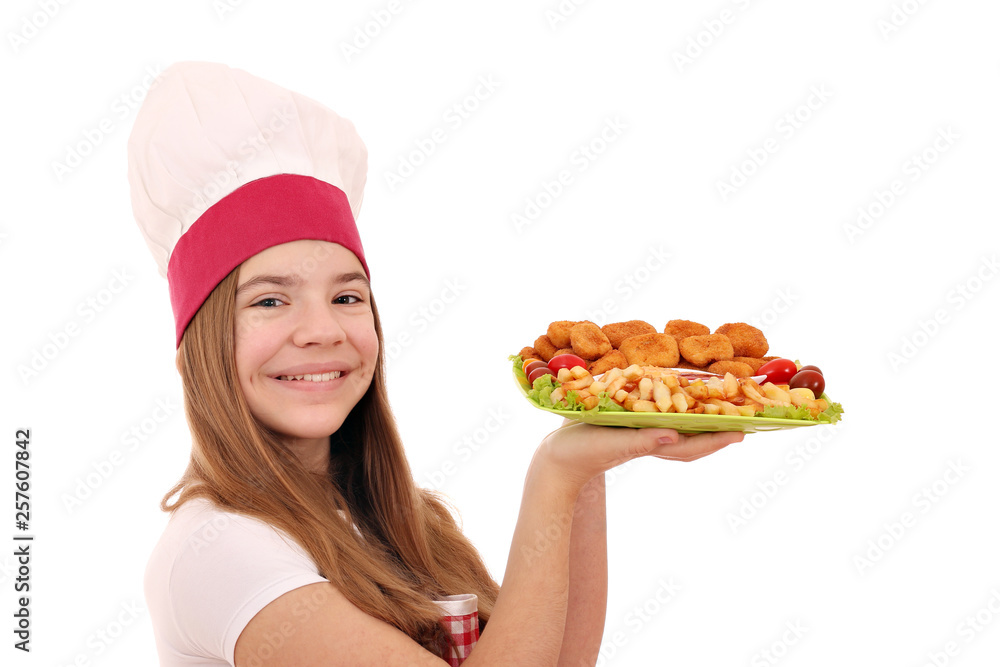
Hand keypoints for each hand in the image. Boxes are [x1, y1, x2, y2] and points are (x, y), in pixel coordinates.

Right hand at [536, 419, 743, 490]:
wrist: (556, 459)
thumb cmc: (583, 452)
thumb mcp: (613, 444)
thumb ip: (643, 440)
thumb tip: (675, 436)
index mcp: (650, 445)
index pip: (692, 446)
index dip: (717, 439)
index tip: (742, 431)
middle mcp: (650, 441)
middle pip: (692, 439)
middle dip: (716, 431)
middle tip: (742, 419)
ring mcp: (639, 436)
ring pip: (678, 430)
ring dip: (699, 422)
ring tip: (719, 411)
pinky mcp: (627, 427)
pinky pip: (659, 420)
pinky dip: (673, 413)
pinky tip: (676, 404)